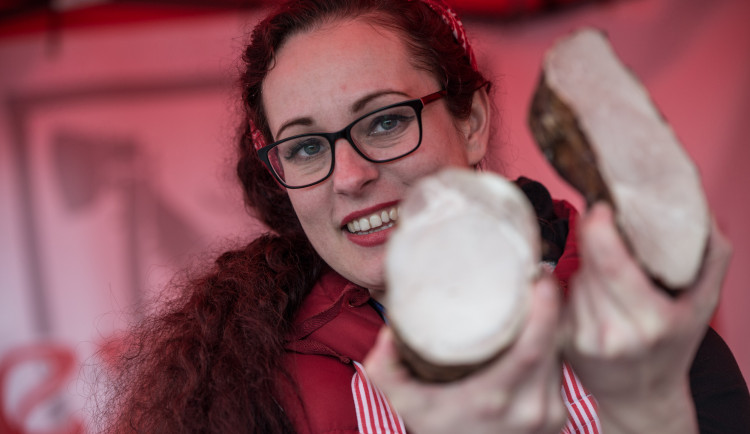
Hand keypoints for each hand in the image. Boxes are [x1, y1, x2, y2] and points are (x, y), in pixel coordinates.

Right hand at [364, 275, 566, 433]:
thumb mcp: (404, 404)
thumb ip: (385, 368)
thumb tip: (390, 330)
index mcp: (494, 399)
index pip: (534, 347)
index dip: (545, 309)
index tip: (540, 278)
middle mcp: (531, 408)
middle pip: (553, 343)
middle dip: (550, 306)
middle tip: (536, 274)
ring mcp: (550, 414)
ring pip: (560, 354)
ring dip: (553, 324)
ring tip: (538, 294)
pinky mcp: (558, 416)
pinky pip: (560, 368)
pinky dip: (552, 344)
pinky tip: (542, 326)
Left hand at [564, 203, 731, 433]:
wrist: (640, 394)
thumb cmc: (674, 342)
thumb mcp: (704, 302)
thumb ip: (710, 254)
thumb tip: (697, 206)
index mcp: (652, 321)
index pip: (611, 265)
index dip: (598, 230)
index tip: (600, 208)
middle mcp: (614, 333)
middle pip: (590, 266)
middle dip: (594, 240)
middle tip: (604, 228)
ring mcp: (584, 339)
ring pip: (575, 277)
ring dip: (587, 265)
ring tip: (608, 275)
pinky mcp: (562, 340)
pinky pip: (562, 294)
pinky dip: (576, 284)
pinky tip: (593, 294)